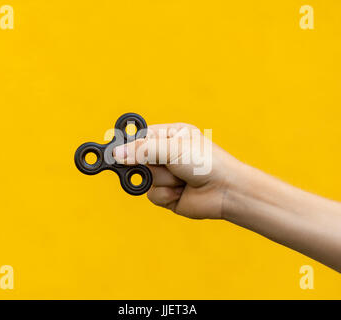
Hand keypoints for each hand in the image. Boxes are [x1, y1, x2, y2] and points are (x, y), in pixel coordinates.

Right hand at [113, 123, 239, 218]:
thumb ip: (142, 151)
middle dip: (146, 165)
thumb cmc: (206, 162)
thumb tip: (116, 154)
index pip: (140, 138)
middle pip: (138, 160)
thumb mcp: (172, 148)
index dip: (128, 145)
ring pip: (145, 179)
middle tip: (158, 164)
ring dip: (163, 180)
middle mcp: (167, 155)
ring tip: (182, 179)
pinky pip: (153, 195)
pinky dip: (166, 194)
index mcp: (170, 136)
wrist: (226, 191)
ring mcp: (167, 176)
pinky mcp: (168, 195)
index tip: (114, 152)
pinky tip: (182, 191)